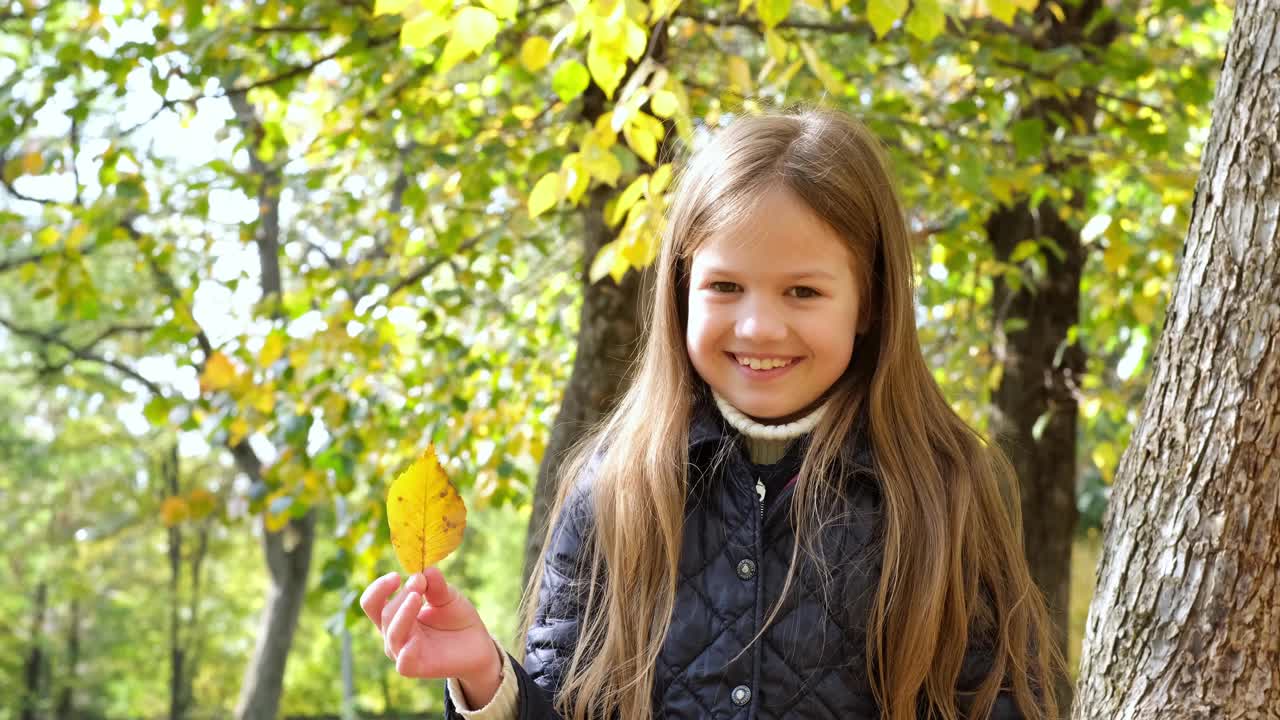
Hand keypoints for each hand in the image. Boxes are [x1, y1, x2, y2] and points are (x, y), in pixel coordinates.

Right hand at [360, 567, 502, 705]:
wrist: (477, 644)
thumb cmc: (456, 618)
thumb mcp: (448, 596)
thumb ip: (436, 585)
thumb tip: (426, 570)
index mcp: (396, 615)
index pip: (372, 603)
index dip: (379, 588)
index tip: (396, 576)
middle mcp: (395, 634)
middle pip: (384, 614)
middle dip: (402, 595)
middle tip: (420, 582)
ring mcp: (404, 651)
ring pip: (393, 634)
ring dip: (403, 613)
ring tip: (417, 596)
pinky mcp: (417, 668)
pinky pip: (404, 663)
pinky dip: (407, 652)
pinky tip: (415, 641)